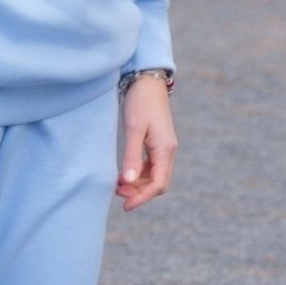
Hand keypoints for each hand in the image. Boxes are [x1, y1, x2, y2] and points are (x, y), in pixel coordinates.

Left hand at [116, 76, 176, 210]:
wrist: (147, 79)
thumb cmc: (140, 101)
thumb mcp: (133, 128)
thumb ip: (131, 155)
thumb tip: (128, 182)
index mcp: (165, 149)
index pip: (158, 184)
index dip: (142, 197)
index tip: (125, 205)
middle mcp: (168, 150)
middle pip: (158, 182)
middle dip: (139, 192)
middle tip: (117, 194)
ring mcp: (164, 146)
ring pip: (154, 175)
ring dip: (138, 183)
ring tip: (118, 186)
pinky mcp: (157, 141)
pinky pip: (151, 165)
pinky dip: (139, 172)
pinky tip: (125, 173)